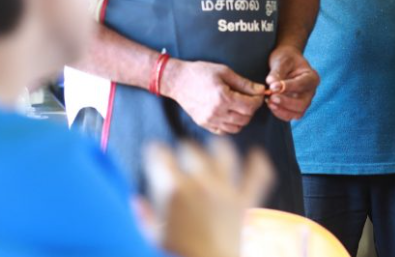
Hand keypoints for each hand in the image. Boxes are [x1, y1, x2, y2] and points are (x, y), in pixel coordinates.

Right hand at [141, 139, 273, 256]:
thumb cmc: (178, 254)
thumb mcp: (152, 237)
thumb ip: (144, 216)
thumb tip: (137, 201)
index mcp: (173, 189)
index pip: (160, 154)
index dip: (155, 152)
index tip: (155, 154)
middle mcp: (200, 182)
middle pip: (190, 148)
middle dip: (183, 151)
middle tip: (181, 159)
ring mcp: (225, 189)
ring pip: (224, 152)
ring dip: (217, 148)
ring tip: (214, 149)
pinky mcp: (245, 200)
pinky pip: (258, 174)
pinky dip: (258, 163)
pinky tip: (256, 155)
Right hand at [164, 59, 264, 134]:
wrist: (177, 81)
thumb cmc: (201, 72)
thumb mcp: (224, 72)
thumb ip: (244, 83)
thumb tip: (261, 90)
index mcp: (223, 97)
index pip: (250, 106)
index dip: (258, 100)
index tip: (259, 94)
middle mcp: (217, 112)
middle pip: (245, 118)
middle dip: (252, 109)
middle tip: (250, 99)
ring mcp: (210, 121)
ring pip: (237, 128)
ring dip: (243, 118)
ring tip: (240, 106)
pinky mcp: (204, 125)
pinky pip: (224, 131)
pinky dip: (231, 125)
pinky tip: (230, 113)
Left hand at [265, 45, 319, 121]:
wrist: (286, 62)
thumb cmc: (286, 58)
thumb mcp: (281, 60)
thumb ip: (277, 72)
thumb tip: (271, 83)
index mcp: (311, 77)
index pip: (301, 85)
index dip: (287, 87)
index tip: (272, 86)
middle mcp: (311, 91)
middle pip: (302, 104)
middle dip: (286, 103)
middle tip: (271, 98)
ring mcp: (304, 101)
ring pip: (297, 113)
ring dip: (282, 110)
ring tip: (269, 102)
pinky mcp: (296, 107)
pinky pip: (290, 116)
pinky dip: (280, 113)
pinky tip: (270, 104)